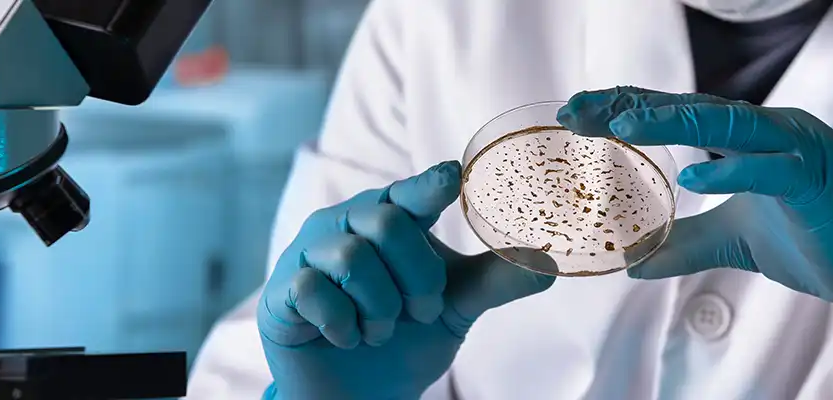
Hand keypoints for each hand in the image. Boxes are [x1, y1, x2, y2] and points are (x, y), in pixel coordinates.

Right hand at [257, 161, 555, 398]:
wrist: (358, 393)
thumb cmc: (405, 334)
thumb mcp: (457, 306)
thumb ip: (497, 280)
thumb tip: (552, 264)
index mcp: (389, 217)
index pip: (411, 193)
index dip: (430, 184)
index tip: (452, 177)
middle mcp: (345, 224)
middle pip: (386, 224)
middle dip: (415, 278)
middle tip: (419, 311)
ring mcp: (307, 253)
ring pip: (351, 260)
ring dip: (380, 308)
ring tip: (380, 329)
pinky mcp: (280, 290)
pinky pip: (314, 292)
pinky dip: (342, 325)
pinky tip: (346, 337)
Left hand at [557, 87, 832, 395]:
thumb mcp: (745, 243)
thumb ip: (691, 242)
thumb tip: (635, 255)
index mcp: (758, 142)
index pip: (681, 116)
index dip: (627, 111)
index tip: (574, 116)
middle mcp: (778, 133)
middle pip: (693, 110)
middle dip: (630, 108)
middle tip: (574, 112)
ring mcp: (804, 154)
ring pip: (729, 126)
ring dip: (672, 122)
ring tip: (618, 125)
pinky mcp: (826, 185)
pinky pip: (774, 169)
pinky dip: (734, 169)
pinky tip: (691, 174)